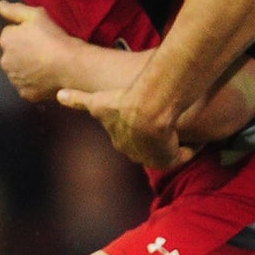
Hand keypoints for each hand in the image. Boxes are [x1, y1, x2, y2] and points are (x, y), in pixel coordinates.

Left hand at [0, 0, 77, 101]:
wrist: (69, 65)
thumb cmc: (53, 37)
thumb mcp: (35, 15)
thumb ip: (14, 10)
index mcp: (5, 40)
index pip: (11, 34)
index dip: (25, 33)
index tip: (39, 35)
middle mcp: (4, 61)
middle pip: (12, 54)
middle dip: (23, 52)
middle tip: (43, 50)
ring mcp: (14, 79)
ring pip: (19, 71)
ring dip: (27, 67)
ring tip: (46, 64)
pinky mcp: (25, 93)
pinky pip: (28, 86)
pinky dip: (34, 82)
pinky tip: (47, 77)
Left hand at [56, 82, 191, 170]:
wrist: (146, 109)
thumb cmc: (122, 102)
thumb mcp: (96, 101)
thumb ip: (77, 100)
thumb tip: (59, 95)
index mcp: (118, 138)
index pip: (126, 137)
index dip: (135, 127)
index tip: (145, 117)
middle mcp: (133, 152)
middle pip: (146, 147)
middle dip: (154, 139)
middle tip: (165, 123)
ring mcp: (151, 157)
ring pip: (166, 150)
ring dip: (174, 142)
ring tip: (181, 127)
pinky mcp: (169, 160)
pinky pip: (183, 154)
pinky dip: (190, 146)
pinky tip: (195, 135)